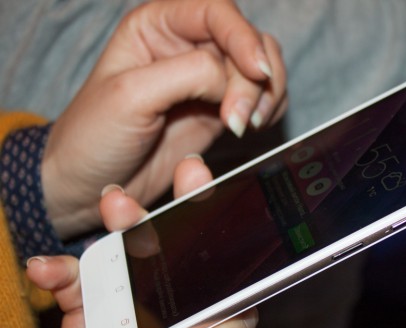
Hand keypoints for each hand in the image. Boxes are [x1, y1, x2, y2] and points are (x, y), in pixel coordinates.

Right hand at [25, 157, 256, 327]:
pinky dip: (64, 272)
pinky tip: (48, 269)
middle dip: (167, 220)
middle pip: (176, 264)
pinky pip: (82, 286)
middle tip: (172, 180)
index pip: (219, 281)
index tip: (208, 191)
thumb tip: (249, 310)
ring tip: (110, 207)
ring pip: (131, 265)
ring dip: (118, 233)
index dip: (217, 233)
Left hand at [42, 0, 286, 239]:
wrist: (90, 185)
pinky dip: (267, 111)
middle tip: (238, 119)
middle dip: (253, 79)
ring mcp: (206, 79)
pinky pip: (261, 99)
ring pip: (262, 68)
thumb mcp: (131, 95)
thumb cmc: (95, 137)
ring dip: (266, 94)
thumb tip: (234, 80)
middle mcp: (186, 45)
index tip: (258, 73)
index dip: (243, 37)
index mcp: (157, 25)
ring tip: (245, 125)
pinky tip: (251, 127)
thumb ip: (187, 74)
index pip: (216, 12)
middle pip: (247, 41)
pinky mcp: (219, 110)